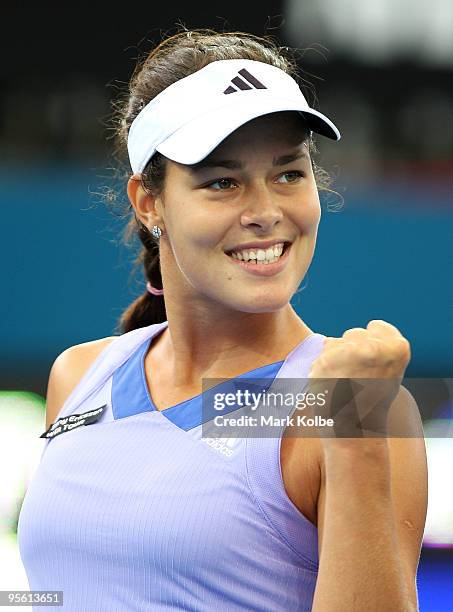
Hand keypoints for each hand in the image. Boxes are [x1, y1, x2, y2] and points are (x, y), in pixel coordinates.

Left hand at [303, 320, 410, 453]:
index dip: (371, 345)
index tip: (372, 369)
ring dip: (333, 358)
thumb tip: (353, 333)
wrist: (355, 432)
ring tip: (343, 383)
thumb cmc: (371, 402)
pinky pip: (319, 354)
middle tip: (356, 380)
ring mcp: (349, 354)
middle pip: (353, 333)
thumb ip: (379, 347)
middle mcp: (374, 347)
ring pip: (333, 342)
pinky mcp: (326, 362)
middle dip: (350, 351)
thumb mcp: (388, 371)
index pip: (376, 326)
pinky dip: (320, 368)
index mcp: (398, 347)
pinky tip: (329, 385)